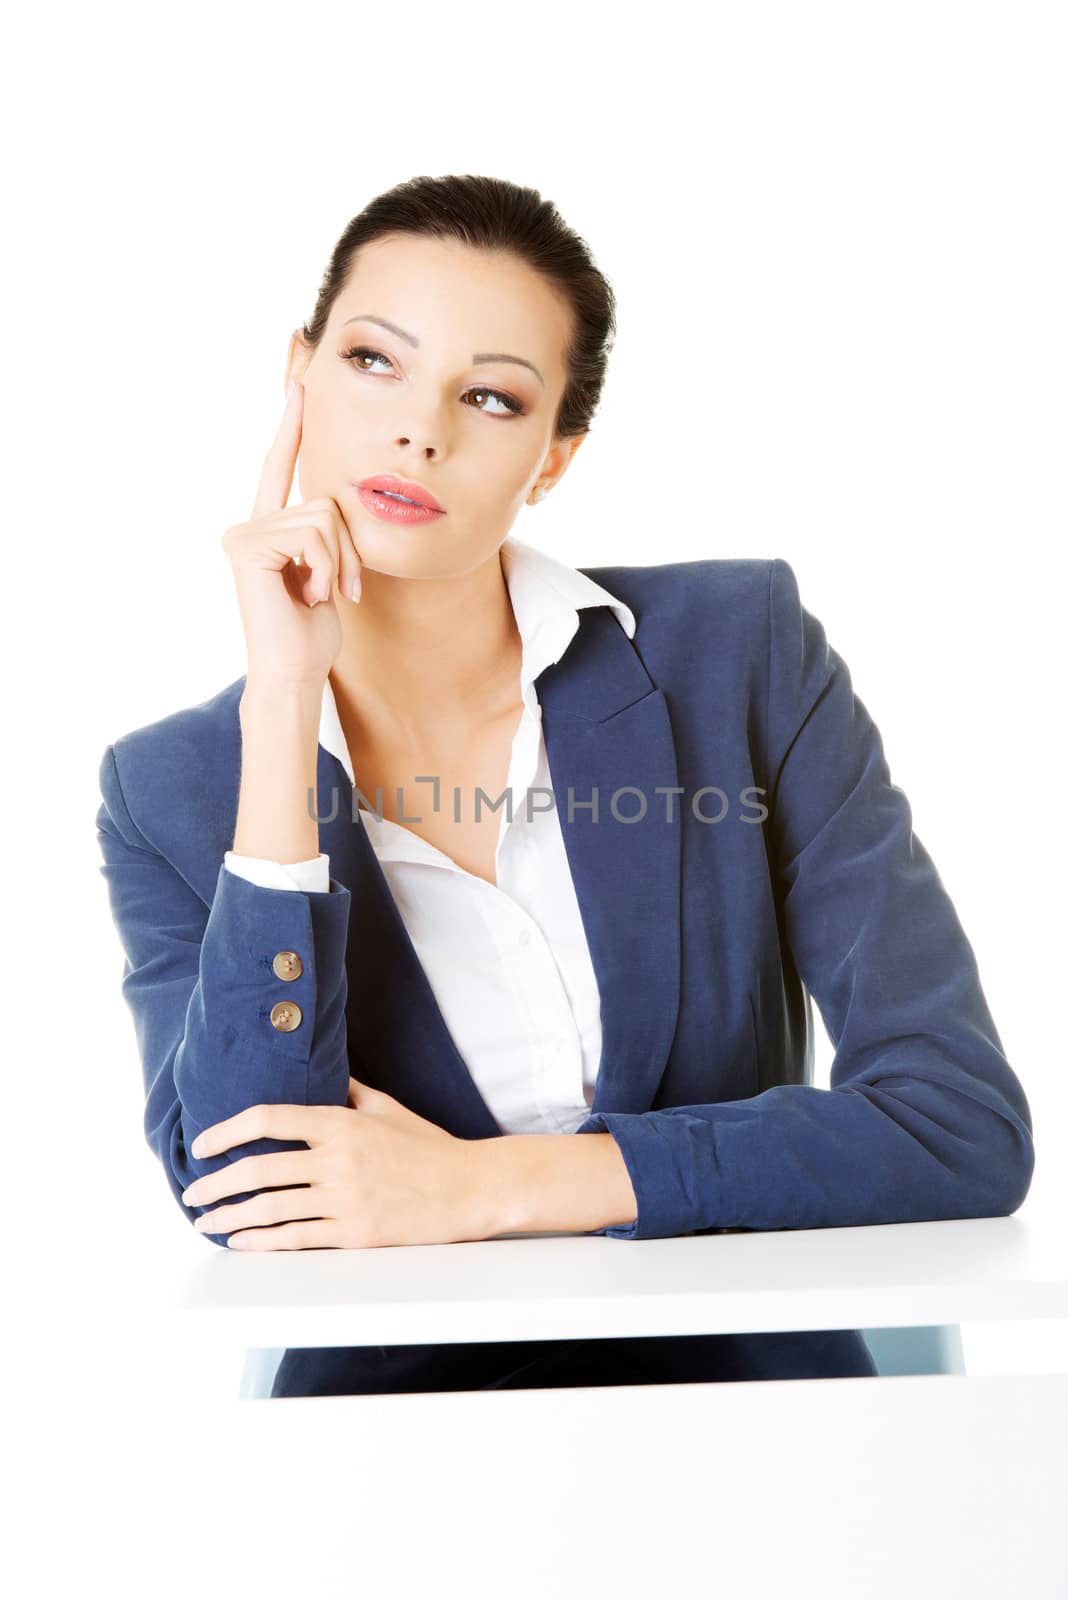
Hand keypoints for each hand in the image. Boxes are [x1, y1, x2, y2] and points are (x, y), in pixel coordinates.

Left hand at [180, 1077, 490, 1248]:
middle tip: (191, 1192)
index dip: (227, 1131)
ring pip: (271, 1208)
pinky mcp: (354, 1233)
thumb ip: (347, 1092)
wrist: (470, 1188)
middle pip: (259, 1169)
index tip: (202, 1144)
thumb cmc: (429, 1147)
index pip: (269, 1119)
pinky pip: (296, 1238)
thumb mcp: (387, 1108)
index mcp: (341, 1123)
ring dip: (230, 1217)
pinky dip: (261, 1241)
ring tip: (206, 1221)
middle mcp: (338, 1159)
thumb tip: (318, 1073)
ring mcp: (345, 1198)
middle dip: (216, 1183)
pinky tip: (241, 1242)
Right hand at [220, 380, 363, 691]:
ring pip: (324, 517)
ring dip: (339, 562)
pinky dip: (326, 568)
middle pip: (325, 502)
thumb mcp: (328, 572)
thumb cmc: (311, 632)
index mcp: (267, 528)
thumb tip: (338, 504)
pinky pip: (313, 534)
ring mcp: (244, 533)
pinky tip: (308, 596)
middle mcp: (248, 524)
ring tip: (320, 595)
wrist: (293, 671)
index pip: (280, 468)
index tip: (300, 384)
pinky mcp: (248, 546)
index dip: (291, 427)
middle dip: (347, 549)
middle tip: (340, 589)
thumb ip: (326, 535)